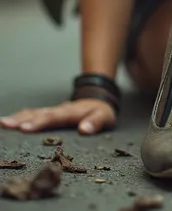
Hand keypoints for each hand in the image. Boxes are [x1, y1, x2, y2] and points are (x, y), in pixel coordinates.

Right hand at [0, 99, 116, 135]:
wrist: (98, 98)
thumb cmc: (101, 111)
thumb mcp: (105, 117)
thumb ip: (96, 122)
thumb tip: (84, 130)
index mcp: (71, 112)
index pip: (54, 118)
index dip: (40, 123)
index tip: (25, 129)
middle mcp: (59, 110)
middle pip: (39, 114)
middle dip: (23, 120)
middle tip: (7, 125)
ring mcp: (53, 110)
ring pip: (33, 113)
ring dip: (18, 117)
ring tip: (4, 123)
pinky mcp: (49, 113)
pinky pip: (33, 113)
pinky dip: (21, 116)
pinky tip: (9, 121)